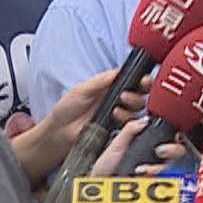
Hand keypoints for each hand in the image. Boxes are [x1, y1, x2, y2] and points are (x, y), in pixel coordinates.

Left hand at [14, 69, 147, 181]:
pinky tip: (115, 118)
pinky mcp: (118, 129)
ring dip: (131, 107)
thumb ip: (102, 80)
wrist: (59, 132)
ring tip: (116, 109)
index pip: (132, 80)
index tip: (143, 80)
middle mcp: (117, 99)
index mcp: (109, 86)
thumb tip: (121, 70)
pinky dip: (127, 120)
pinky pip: (132, 124)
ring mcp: (119, 115)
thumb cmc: (66, 109)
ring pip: (138, 109)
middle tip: (124, 96)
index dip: (141, 79)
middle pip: (140, 94)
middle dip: (137, 94)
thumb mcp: (83, 89)